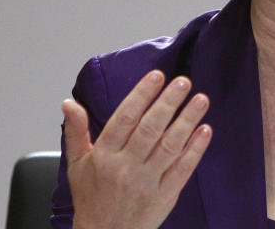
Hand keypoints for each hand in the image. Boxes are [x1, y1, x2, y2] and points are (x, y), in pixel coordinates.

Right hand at [62, 70, 211, 228]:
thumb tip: (69, 103)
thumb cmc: (91, 199)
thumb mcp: (75, 165)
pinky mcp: (164, 195)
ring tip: (201, 99)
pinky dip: (195, 149)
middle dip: (168, 102)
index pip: (124, 119)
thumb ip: (76, 131)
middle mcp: (125, 167)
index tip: (157, 76)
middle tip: (184, 82)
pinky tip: (205, 130)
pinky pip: (182, 169)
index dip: (142, 95)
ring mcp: (147, 182)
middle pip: (150, 129)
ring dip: (187, 120)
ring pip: (170, 146)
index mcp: (104, 156)